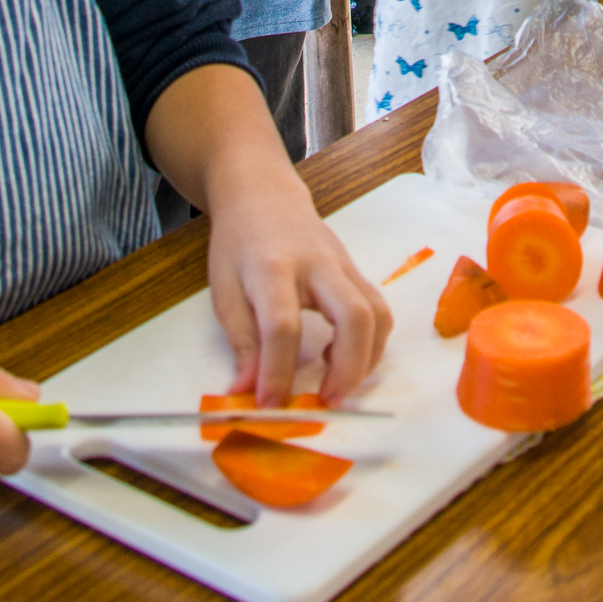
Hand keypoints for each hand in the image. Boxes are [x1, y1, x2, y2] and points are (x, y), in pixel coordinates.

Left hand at [207, 181, 392, 406]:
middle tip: (326, 401)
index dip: (277, 371)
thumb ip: (241, 343)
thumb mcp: (224, 291)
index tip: (270, 405)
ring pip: (377, 313)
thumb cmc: (239, 245)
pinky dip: (370, 343)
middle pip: (352, 314)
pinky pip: (378, 310)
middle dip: (347, 368)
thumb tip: (247, 394)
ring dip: (366, 359)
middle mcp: (316, 263)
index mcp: (273, 267)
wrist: (263, 196)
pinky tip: (341, 356)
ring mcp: (343, 264)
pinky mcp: (356, 270)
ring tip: (336, 384)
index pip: (282, 325)